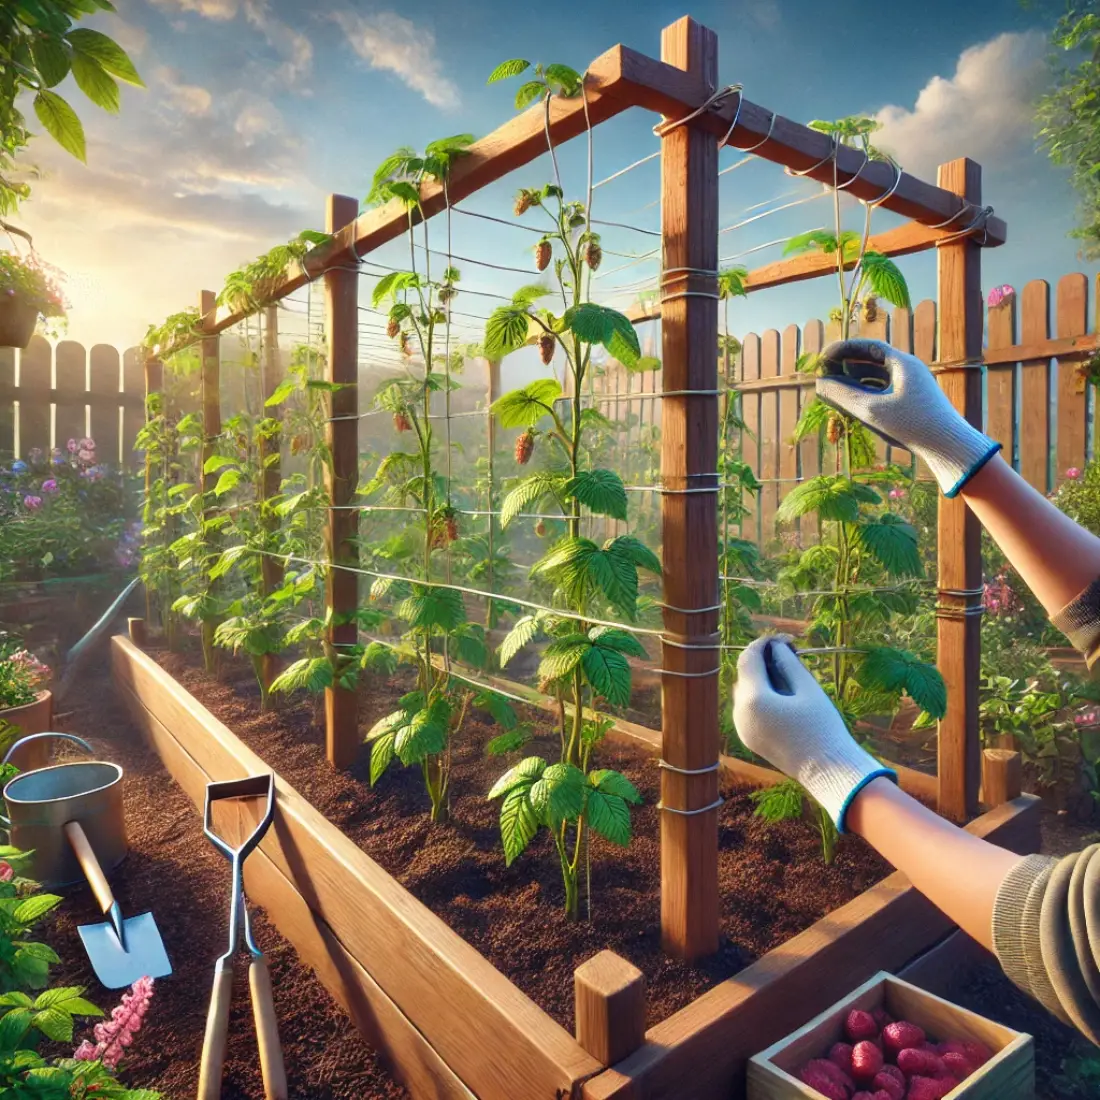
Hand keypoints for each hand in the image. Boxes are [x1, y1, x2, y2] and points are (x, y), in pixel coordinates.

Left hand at [733, 636, 895, 830]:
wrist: (828, 771)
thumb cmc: (822, 727)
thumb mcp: (807, 689)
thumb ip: (788, 664)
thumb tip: (777, 645)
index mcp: (754, 699)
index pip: (749, 658)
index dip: (765, 643)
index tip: (785, 639)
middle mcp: (740, 713)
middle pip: (745, 674)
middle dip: (763, 660)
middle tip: (790, 652)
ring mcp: (741, 727)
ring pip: (745, 691)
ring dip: (762, 678)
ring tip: (789, 673)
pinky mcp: (748, 738)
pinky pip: (748, 708)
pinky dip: (760, 696)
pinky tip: (783, 695)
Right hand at [815, 338, 1000, 496]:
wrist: (950, 447)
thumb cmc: (912, 425)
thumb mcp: (872, 410)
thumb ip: (843, 396)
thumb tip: (819, 384)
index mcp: (903, 364)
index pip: (869, 347)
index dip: (844, 349)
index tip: (823, 356)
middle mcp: (909, 371)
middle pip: (873, 361)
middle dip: (847, 366)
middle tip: (825, 373)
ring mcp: (912, 388)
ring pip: (878, 379)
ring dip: (855, 382)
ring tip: (834, 389)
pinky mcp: (913, 404)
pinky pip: (885, 393)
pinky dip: (867, 395)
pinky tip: (854, 406)